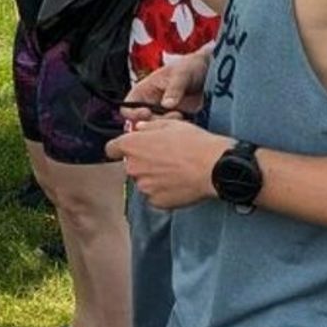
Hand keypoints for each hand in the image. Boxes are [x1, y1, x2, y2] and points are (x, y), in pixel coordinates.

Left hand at [106, 116, 225, 209]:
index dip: (120, 147)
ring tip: (175, 172)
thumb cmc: (195, 144)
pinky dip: (163, 191)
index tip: (131, 148)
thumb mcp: (171, 124)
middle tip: (164, 159)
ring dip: (153, 178)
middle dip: (142, 163)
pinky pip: (154, 196)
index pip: (111, 148)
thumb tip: (139, 129)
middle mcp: (133, 167)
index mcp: (132, 146)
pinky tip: (178, 184)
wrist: (214, 167)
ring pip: (143, 181)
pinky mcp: (156, 201)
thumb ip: (149, 127)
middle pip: (130, 166)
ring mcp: (144, 187)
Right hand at [120, 51, 210, 121]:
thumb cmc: (191, 66)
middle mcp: (151, 104)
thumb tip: (167, 105)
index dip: (133, 113)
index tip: (146, 113)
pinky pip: (171, 132)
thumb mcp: (182, 74)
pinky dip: (177, 130)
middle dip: (154, 123)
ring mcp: (164, 114)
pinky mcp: (178, 121)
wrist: (212, 72)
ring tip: (182, 116)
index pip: (127, 107)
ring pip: (156, 130)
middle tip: (172, 116)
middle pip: (141, 123)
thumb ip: (174, 89)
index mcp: (144, 91)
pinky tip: (187, 121)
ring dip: (167, 127)